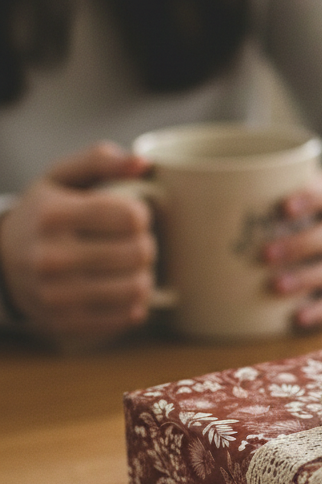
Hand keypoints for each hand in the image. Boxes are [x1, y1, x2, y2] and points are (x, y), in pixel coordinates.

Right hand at [0, 142, 155, 345]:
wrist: (3, 263)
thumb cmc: (44, 214)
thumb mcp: (62, 178)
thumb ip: (101, 161)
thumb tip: (144, 162)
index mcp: (52, 215)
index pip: (132, 216)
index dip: (140, 213)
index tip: (129, 214)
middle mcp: (51, 257)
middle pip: (139, 252)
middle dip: (145, 244)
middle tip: (132, 241)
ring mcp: (58, 294)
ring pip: (138, 287)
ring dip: (143, 275)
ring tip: (128, 266)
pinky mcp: (68, 322)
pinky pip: (128, 315)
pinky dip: (134, 302)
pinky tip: (120, 288)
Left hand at [263, 169, 321, 328]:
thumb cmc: (320, 213)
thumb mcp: (312, 194)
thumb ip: (278, 194)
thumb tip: (208, 205)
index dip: (311, 198)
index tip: (283, 208)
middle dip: (301, 244)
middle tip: (265, 254)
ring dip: (308, 277)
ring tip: (276, 286)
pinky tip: (299, 318)